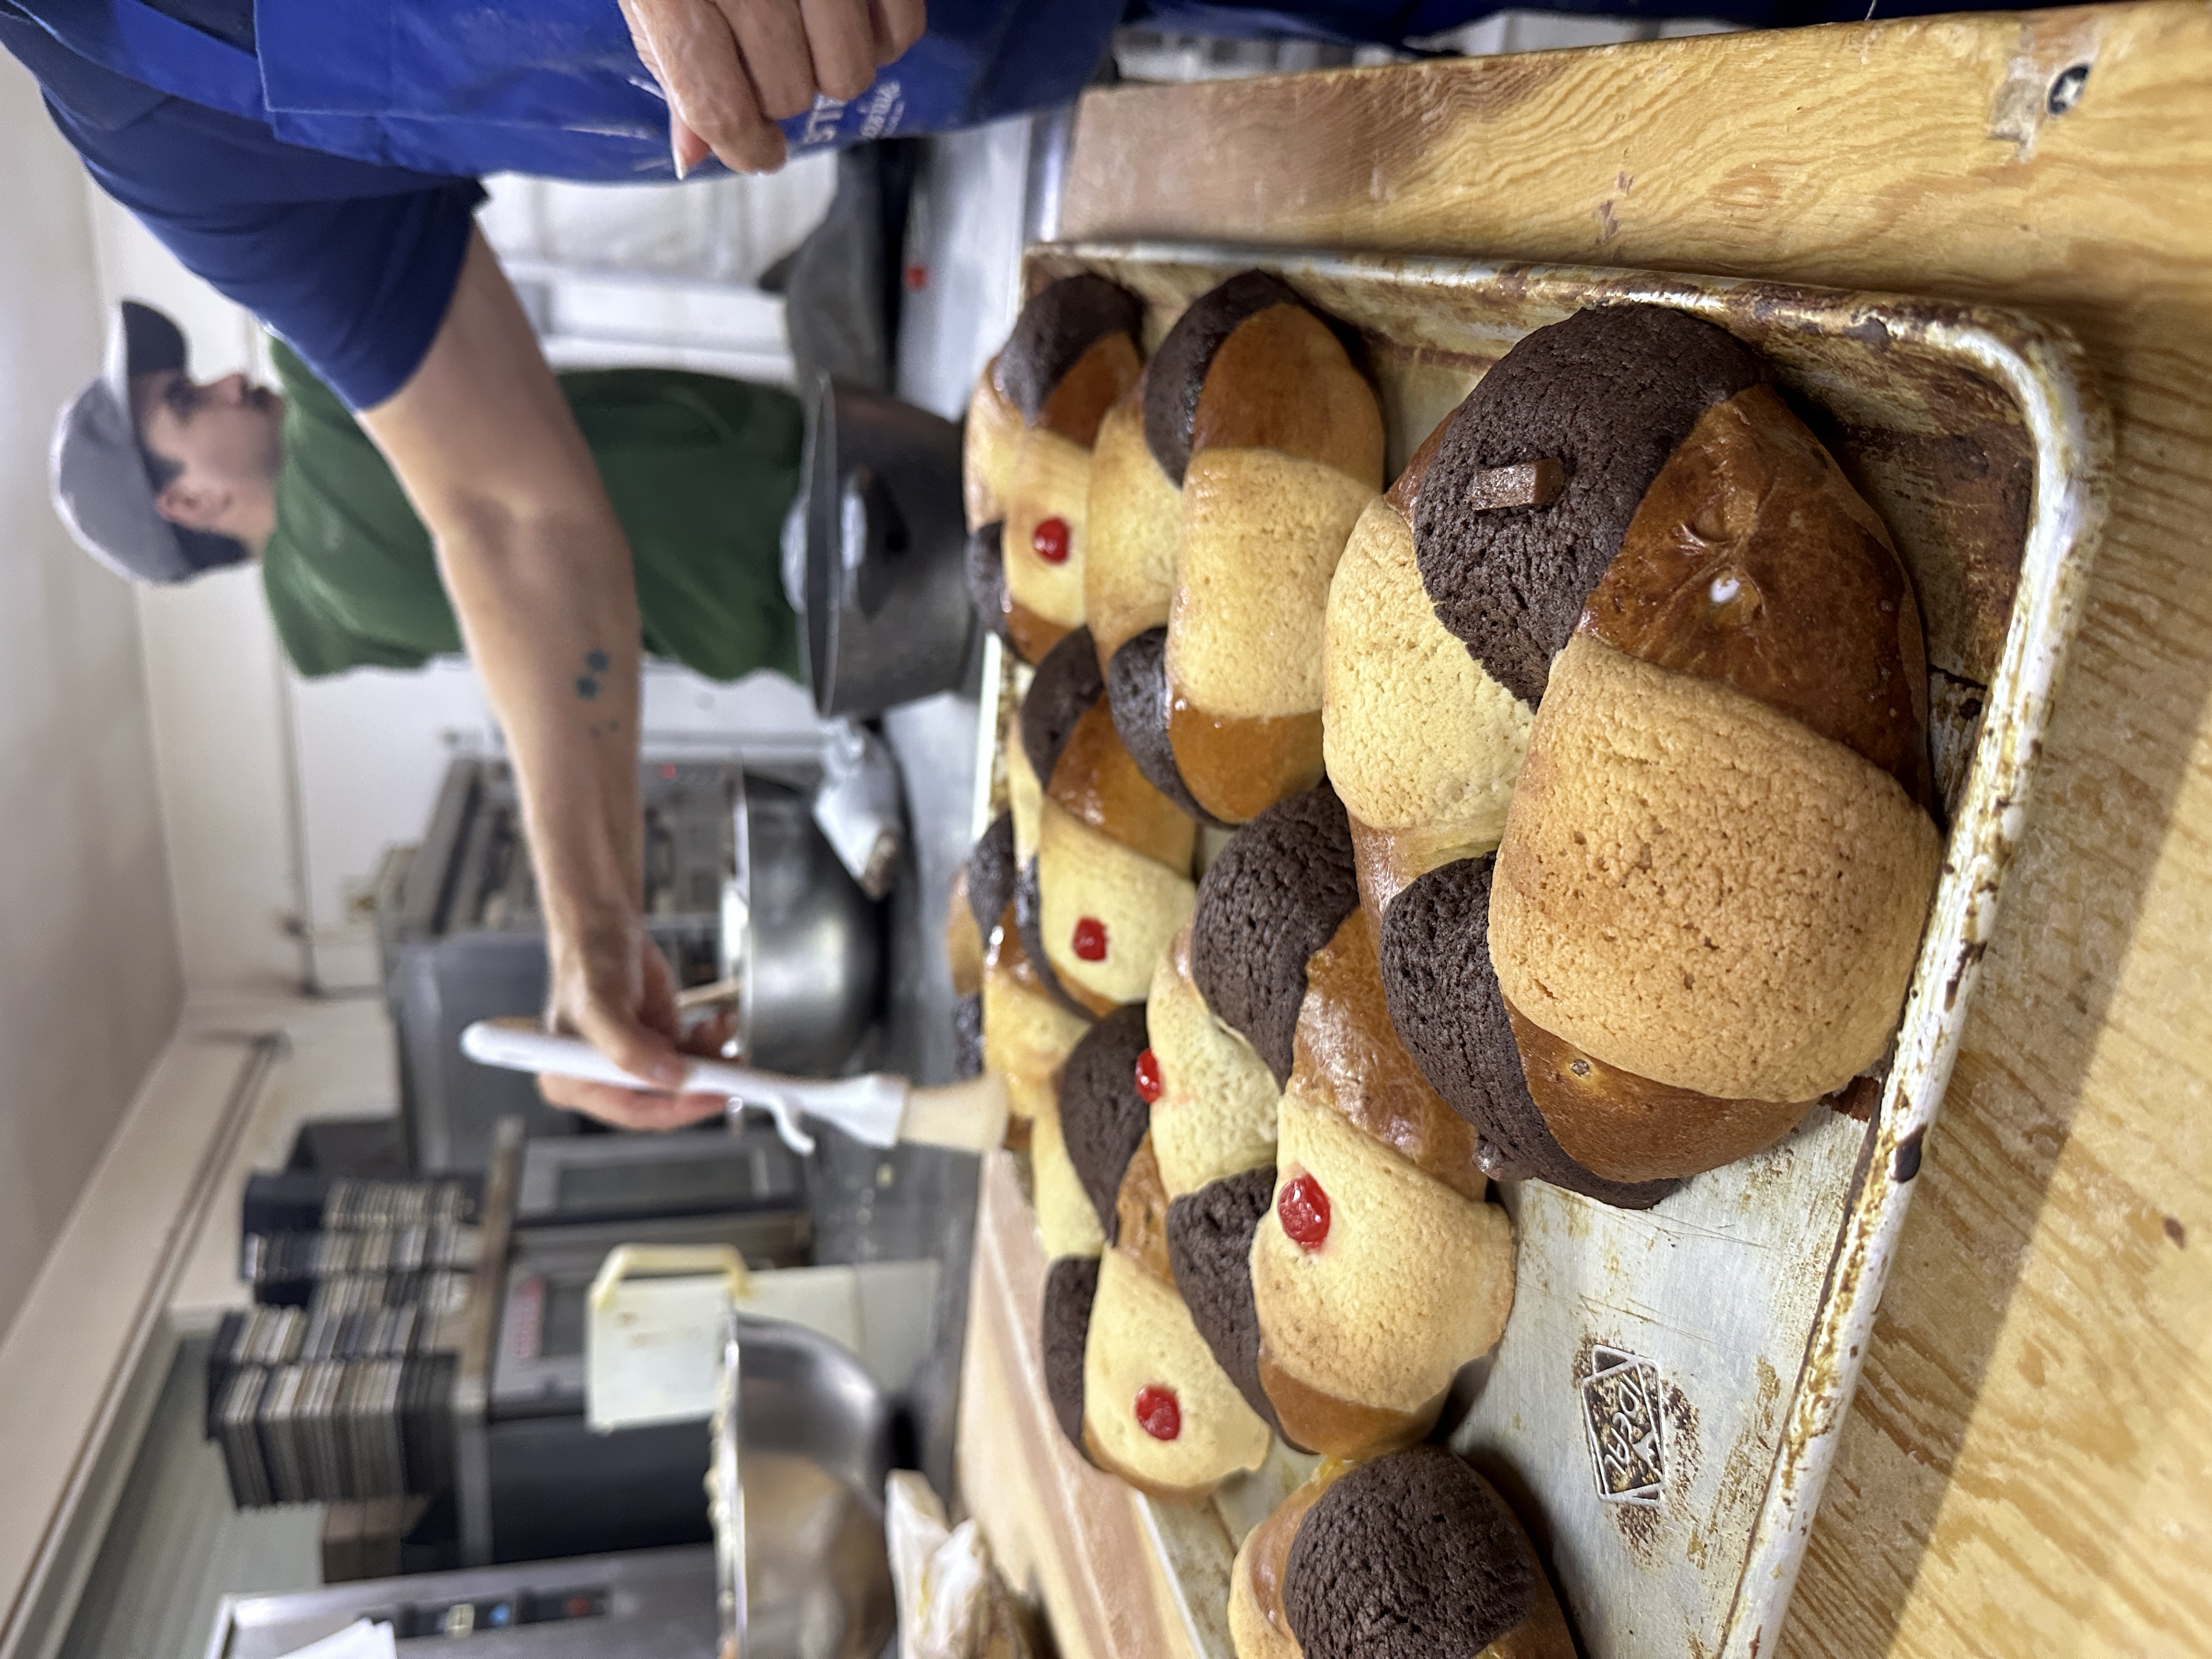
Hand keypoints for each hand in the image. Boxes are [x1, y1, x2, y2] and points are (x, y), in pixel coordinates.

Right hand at [538, 921, 734, 1129]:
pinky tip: (719, 1022)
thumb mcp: (602, 1005)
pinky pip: (693, 1055)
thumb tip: (671, 1076)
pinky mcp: (656, 1044)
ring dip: (712, 1057)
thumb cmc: (588, 960)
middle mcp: (602, 1079)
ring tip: (723, 1027)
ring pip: (685, 1077)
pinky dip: (711, 1041)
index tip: (715, 1094)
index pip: (633, 1112)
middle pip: (664, 1100)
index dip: (678, 1109)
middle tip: (733, 1069)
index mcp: (571, 1081)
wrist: (604, 925)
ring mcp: (634, 1062)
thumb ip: (630, 1048)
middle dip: (702, 1081)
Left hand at [617, 0, 927, 174]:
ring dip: (833, 67)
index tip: (760, 151)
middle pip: (788, 94)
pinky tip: (855, 10)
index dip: (745, 148)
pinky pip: (901, 31)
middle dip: (781, 91)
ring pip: (848, 75)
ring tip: (813, 27)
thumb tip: (693, 156)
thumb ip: (670, 58)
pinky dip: (883, 37)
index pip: (718, 106)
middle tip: (771, 50)